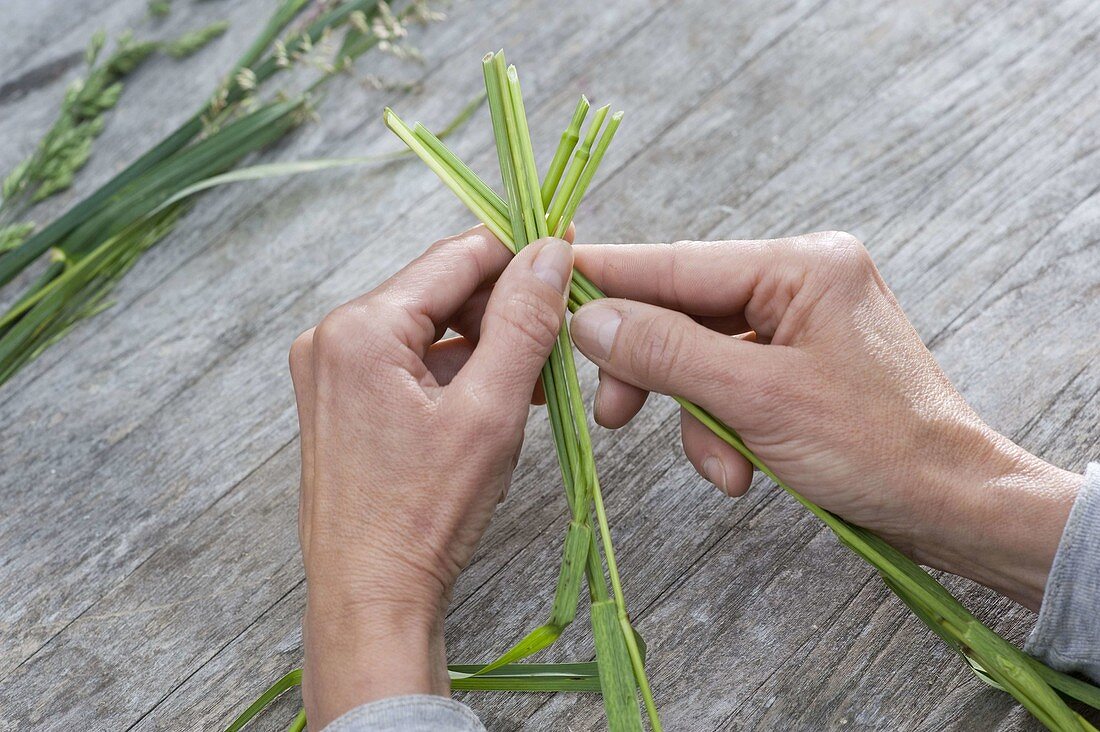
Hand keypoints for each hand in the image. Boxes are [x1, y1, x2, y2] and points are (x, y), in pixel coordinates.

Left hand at [289, 228, 573, 727]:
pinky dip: (456, 373)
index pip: (454, 258)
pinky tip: (499, 399)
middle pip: (439, 291)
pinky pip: (408, 363)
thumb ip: (523, 322)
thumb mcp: (489, 411)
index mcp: (359, 329)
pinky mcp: (340, 402)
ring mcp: (330, 372)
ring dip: (485, 344)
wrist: (370, 599)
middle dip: (503, 309)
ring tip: (537, 379)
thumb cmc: (423, 517)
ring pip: (428, 329)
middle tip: (560, 336)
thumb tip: (550, 252)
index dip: (518, 253)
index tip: (568, 252)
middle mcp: (332, 338)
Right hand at [569, 231, 1080, 609]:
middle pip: (683, 312)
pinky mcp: (800, 362)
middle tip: (616, 414)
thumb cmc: (875, 447)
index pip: (676, 264)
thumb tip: (588, 319)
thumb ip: (666, 352)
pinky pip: (732, 382)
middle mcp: (800, 279)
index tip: (543, 280)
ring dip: (697, 416)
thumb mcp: (757, 398)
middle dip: (655, 372)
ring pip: (702, 356)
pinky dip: (725, 427)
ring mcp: (802, 321)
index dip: (606, 276)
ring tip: (721, 466)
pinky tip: (741, 468)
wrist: (951, 505)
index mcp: (800, 264)